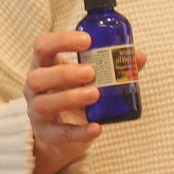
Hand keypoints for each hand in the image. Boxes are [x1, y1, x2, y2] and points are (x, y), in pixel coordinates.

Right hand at [25, 30, 102, 173]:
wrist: (64, 132)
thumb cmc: (75, 93)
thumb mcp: (89, 77)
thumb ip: (112, 67)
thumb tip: (139, 57)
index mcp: (44, 65)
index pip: (42, 45)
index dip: (61, 40)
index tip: (88, 40)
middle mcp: (34, 87)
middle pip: (36, 77)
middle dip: (64, 73)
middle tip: (91, 72)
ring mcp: (36, 112)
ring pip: (43, 104)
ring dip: (70, 98)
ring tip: (95, 94)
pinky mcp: (46, 134)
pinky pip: (59, 134)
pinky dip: (79, 132)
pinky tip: (97, 128)